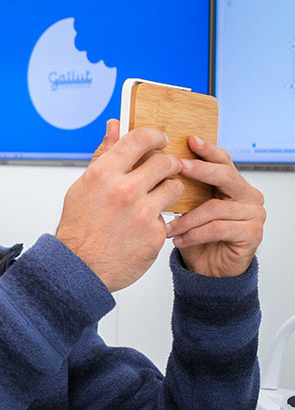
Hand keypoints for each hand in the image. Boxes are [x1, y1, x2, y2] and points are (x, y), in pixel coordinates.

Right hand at [55, 119, 183, 291]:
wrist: (79, 268)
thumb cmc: (78, 227)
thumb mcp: (83, 186)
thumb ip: (104, 155)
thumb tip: (114, 125)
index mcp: (104, 174)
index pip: (140, 139)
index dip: (155, 136)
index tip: (159, 140)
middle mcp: (125, 190)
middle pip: (165, 162)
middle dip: (167, 164)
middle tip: (163, 170)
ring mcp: (142, 213)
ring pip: (174, 187)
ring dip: (168, 189)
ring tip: (155, 198)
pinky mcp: (155, 234)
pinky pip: (167, 216)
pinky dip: (158, 219)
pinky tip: (143, 226)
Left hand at [164, 136, 264, 276]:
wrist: (207, 269)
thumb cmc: (194, 235)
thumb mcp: (183, 206)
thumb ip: (177, 184)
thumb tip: (156, 162)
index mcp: (233, 184)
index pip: (223, 160)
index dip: (207, 150)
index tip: (189, 140)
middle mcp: (248, 195)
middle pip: (225, 176)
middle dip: (199, 171)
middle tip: (177, 168)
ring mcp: (254, 214)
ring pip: (215, 207)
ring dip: (187, 218)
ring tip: (167, 226)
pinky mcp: (252, 233)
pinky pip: (218, 228)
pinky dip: (194, 234)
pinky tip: (178, 240)